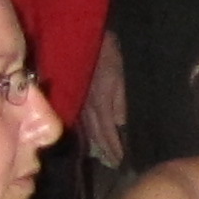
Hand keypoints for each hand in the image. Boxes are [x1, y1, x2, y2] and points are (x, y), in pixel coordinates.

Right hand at [76, 33, 131, 161]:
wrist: (85, 34)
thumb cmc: (110, 54)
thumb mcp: (122, 77)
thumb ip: (121, 103)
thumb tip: (121, 125)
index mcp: (100, 103)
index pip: (107, 132)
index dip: (114, 148)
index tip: (122, 161)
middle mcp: (87, 106)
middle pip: (96, 135)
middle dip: (106, 150)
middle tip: (115, 164)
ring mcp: (79, 101)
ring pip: (88, 129)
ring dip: (97, 144)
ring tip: (105, 157)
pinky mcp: (76, 95)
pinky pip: (82, 120)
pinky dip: (89, 132)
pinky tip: (92, 139)